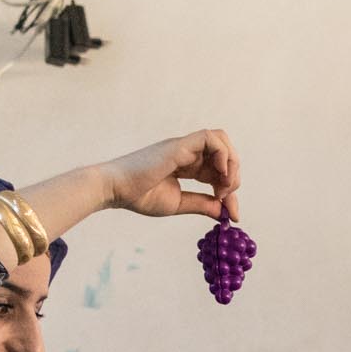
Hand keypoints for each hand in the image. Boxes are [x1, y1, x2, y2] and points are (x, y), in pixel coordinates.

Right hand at [101, 130, 241, 222]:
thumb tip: (226, 213)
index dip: (230, 190)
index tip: (231, 213)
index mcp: (187, 165)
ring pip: (221, 140)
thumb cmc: (140, 196)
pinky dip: (223, 155)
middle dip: (234, 176)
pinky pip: (211, 138)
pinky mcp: (179, 145)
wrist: (116, 189)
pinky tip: (220, 176)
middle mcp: (188, 153)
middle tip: (226, 198)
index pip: (219, 170)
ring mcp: (184, 147)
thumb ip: (203, 205)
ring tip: (225, 187)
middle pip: (224, 153)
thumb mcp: (180, 203)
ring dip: (231, 163)